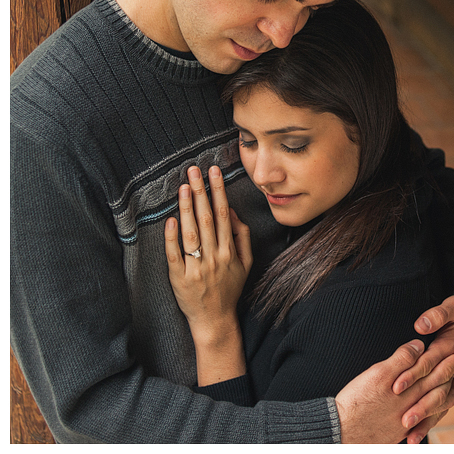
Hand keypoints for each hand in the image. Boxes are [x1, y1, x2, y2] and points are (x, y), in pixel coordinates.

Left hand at [164, 165, 252, 383]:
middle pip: (206, 219)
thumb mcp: (246, 263)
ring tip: (184, 187)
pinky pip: (175, 255)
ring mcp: (196, 268)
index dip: (218, 192)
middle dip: (201, 192)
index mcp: (229, 251)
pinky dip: (173, 237)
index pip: (222, 215)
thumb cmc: (230, 289)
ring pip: (191, 233)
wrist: (215, 320)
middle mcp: (214, 257)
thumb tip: (230, 211)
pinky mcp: (179, 278)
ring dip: (187, 208)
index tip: (214, 173)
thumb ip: (241, 236)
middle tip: (194, 170)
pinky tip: (171, 220)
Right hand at [335, 339, 453, 443]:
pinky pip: (426, 419)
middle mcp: (414, 406)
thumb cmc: (356, 401)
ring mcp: (409, 420)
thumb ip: (401, 360)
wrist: (341, 432)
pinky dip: (434, 411)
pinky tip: (434, 408)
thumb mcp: (377, 374)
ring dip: (449, 390)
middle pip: (442, 387)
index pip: (439, 371)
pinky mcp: (400, 430)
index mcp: (410, 389)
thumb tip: (420, 346)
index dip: (453, 359)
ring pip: (436, 404)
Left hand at [391, 294, 453, 441]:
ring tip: (410, 436)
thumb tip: (421, 325)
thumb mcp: (452, 307)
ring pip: (439, 403)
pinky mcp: (448, 384)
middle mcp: (452, 367)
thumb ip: (436, 316)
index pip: (429, 364)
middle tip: (404, 419)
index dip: (413, 374)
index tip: (396, 385)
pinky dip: (429, 421)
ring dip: (426, 420)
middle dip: (420, 406)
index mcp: (450, 348)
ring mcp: (451, 378)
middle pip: (435, 390)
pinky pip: (440, 406)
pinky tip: (414, 436)